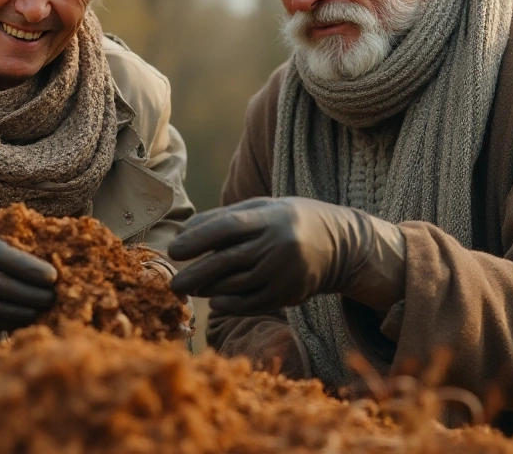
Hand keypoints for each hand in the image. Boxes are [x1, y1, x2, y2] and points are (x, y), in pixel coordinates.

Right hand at [0, 213, 56, 330]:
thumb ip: (0, 228)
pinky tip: (26, 317)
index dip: (31, 268)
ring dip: (25, 310)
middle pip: (4, 287)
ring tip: (46, 307)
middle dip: (34, 293)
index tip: (53, 275)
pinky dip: (9, 322)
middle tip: (56, 294)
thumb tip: (42, 232)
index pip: (4, 257)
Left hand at [168, 197, 405, 313]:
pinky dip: (229, 304)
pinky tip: (215, 300)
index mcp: (270, 218)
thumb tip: (184, 233)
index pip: (228, 227)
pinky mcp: (289, 294)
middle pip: (227, 262)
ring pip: (236, 285)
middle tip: (173, 284)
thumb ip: (224, 218)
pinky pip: (252, 303)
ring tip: (190, 287)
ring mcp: (284, 272)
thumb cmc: (288, 221)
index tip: (174, 250)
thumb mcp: (262, 208)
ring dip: (209, 289)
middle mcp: (278, 245)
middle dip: (195, 273)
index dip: (198, 239)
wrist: (340, 245)